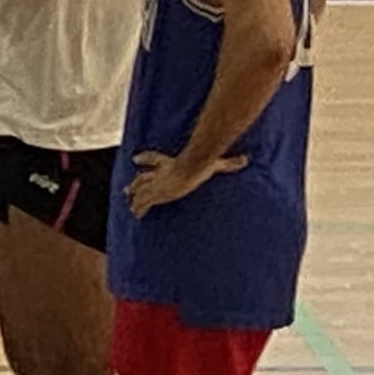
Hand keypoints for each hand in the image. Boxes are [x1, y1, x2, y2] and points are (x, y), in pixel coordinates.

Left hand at [125, 147, 244, 216]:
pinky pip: (143, 203)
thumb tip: (246, 160)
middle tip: (127, 189)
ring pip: (139, 190)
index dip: (145, 159)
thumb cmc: (200, 164)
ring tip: (130, 206)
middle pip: (142, 177)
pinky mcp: (155, 194)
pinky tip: (135, 215)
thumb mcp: (214, 163)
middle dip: (135, 183)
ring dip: (134, 197)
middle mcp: (159, 173)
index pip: (153, 159)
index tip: (135, 159)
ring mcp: (155, 183)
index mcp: (169, 163)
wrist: (189, 169)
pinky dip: (139, 208)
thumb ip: (229, 163)